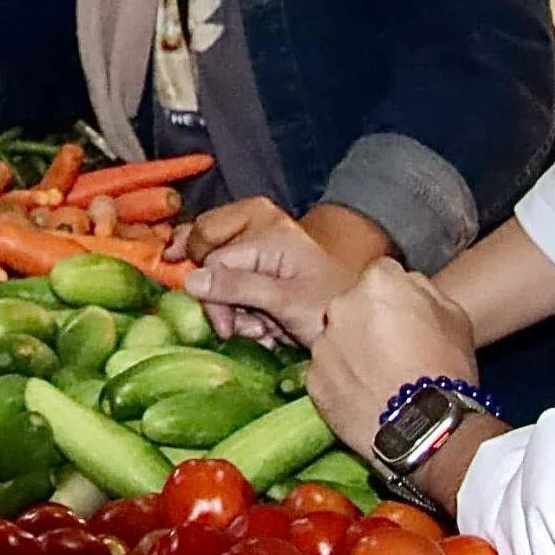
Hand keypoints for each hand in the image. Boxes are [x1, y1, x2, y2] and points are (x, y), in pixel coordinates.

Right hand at [180, 201, 355, 346]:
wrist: (365, 320)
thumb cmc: (331, 307)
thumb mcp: (285, 301)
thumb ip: (237, 287)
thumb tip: (189, 280)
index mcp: (266, 229)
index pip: (213, 260)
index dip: (213, 298)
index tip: (227, 329)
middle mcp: (258, 225)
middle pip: (206, 249)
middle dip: (217, 293)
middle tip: (233, 323)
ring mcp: (261, 241)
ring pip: (217, 264)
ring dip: (230, 303)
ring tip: (257, 327)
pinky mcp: (265, 260)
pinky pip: (233, 274)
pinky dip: (241, 303)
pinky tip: (260, 324)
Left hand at [306, 258, 481, 459]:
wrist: (428, 428)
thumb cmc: (446, 370)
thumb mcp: (455, 316)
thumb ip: (424, 290)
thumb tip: (408, 284)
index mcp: (377, 284)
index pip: (381, 275)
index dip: (395, 297)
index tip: (404, 316)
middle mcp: (341, 306)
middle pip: (352, 305)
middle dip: (367, 321)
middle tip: (392, 350)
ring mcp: (323, 344)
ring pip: (336, 339)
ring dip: (352, 352)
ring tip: (380, 379)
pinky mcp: (313, 379)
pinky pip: (326, 372)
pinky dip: (341, 381)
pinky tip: (365, 396)